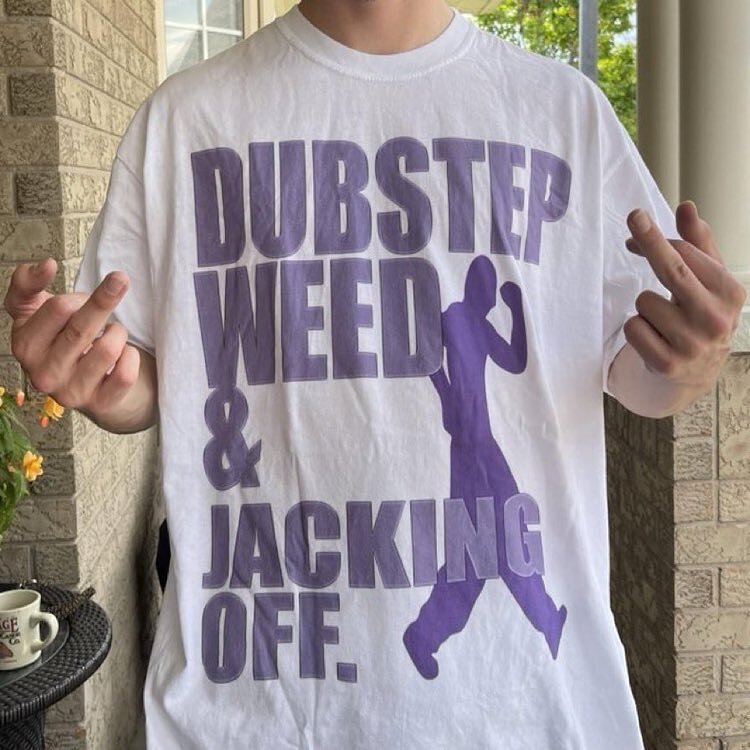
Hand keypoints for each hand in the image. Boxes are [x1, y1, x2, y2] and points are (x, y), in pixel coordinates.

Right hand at [4, 258, 140, 414]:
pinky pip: (126, 373)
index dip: (79, 297)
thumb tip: (45, 265)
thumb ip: (27, 284)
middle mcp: (43, 374)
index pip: (59, 309)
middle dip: (105, 300)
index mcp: (24, 346)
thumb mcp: (35, 311)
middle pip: (82, 328)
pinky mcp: (101, 404)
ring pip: (108, 349)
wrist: (91, 384)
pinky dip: (132, 357)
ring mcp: (72, 393)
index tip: (84, 297)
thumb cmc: (63, 340)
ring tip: (112, 334)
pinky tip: (124, 356)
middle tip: (121, 279)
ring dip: (118, 333)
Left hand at [623, 201, 745, 391]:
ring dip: (645, 308)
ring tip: (662, 321)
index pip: (687, 254)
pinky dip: (637, 329)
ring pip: (644, 302)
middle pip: (672, 271)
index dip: (656, 238)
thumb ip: (697, 244)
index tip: (636, 224)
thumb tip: (686, 206)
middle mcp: (715, 318)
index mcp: (730, 292)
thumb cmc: (700, 315)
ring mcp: (692, 344)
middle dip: (650, 241)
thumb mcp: (708, 281)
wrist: (696, 373)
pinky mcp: (667, 364)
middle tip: (634, 217)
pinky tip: (654, 338)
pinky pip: (633, 328)